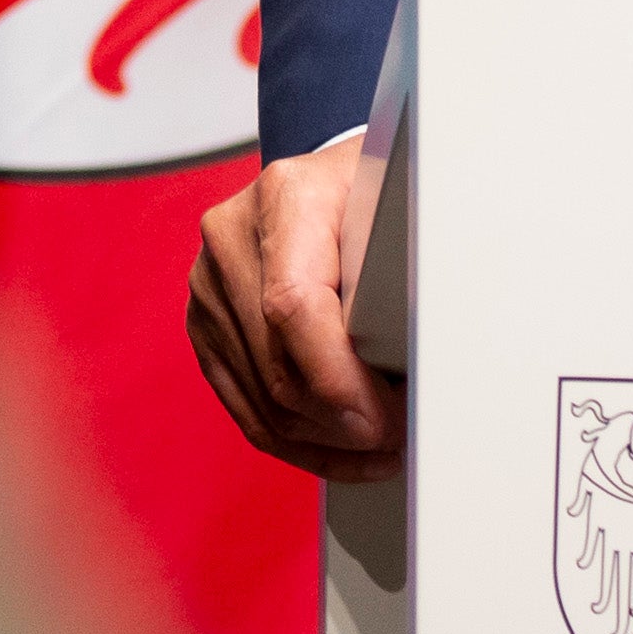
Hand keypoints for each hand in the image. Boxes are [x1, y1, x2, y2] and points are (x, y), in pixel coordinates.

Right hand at [187, 145, 404, 482]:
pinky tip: (342, 454)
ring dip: (327, 442)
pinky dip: (299, 442)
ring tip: (382, 449)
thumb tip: (424, 339)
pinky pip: (247, 406)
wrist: (324, 179)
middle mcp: (232, 241)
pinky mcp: (208, 326)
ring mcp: (210, 287)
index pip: (293, 306)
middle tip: (400, 439)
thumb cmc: (370, 186)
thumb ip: (401, 255)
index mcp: (284, 198)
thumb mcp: (398, 197)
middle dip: (345, 423)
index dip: (338, 379)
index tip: (386, 418)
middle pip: (279, 366)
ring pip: (263, 399)